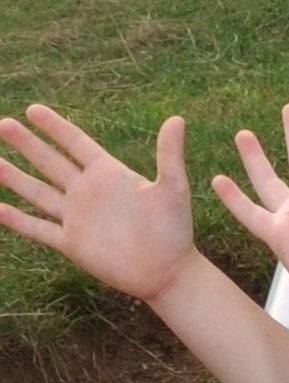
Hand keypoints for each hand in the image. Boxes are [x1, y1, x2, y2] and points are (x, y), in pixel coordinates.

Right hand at [0, 106, 195, 302]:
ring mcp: (77, 218)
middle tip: (4, 125)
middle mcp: (87, 192)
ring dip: (15, 177)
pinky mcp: (72, 244)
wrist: (168, 272)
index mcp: (108, 174)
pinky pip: (39, 229)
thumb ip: (169, 155)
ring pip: (38, 193)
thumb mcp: (173, 189)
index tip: (33, 110)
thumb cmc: (175, 231)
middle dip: (27, 144)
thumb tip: (177, 119)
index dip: (55, 127)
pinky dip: (18, 220)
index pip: (75, 143)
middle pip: (50, 162)